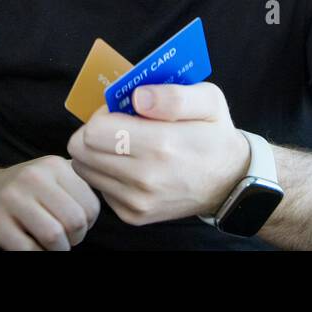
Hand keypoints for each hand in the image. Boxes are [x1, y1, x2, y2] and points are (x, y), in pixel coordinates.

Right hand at [0, 156, 100, 249]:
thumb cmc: (25, 193)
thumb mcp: (52, 177)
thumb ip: (79, 184)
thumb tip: (112, 199)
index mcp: (54, 165)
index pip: (91, 205)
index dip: (88, 225)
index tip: (75, 227)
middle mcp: (34, 177)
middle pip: (75, 221)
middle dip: (74, 240)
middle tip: (64, 240)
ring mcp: (12, 198)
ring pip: (54, 236)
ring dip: (57, 251)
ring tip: (50, 247)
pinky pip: (29, 250)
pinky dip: (37, 256)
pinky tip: (32, 249)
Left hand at [67, 82, 250, 226]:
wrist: (230, 182)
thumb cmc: (215, 133)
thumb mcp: (208, 99)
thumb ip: (173, 95)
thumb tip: (137, 97)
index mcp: (161, 145)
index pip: (94, 130)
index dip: (102, 113)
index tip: (121, 111)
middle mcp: (145, 179)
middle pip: (81, 151)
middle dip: (93, 132)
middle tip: (118, 126)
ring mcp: (137, 202)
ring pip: (84, 170)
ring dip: (97, 153)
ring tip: (124, 144)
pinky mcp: (132, 216)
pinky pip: (99, 187)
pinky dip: (107, 173)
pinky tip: (131, 164)